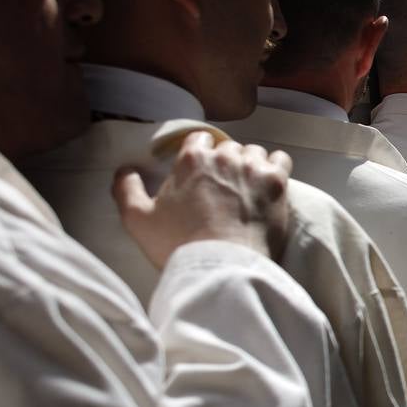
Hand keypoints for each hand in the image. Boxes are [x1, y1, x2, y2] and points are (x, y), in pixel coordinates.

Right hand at [114, 131, 291, 267]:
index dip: (201, 154)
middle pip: (228, 147)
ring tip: (247, 189)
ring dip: (251, 165)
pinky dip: (275, 167)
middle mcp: (225, 156)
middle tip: (224, 188)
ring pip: (254, 153)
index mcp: (192, 159)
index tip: (202, 172)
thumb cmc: (179, 245)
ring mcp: (253, 167)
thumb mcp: (138, 220)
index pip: (199, 139)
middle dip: (226, 163)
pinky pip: (281, 160)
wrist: (223, 267)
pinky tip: (269, 184)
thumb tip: (125, 170)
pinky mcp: (277, 182)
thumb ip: (126, 189)